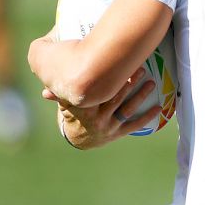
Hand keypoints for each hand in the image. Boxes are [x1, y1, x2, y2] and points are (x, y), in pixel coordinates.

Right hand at [42, 67, 160, 148]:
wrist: (78, 140)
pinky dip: (147, 116)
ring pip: (127, 109)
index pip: (99, 90)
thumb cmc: (73, 114)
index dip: (111, 78)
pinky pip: (134, 124)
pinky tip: (159, 107)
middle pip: (116, 97)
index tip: (120, 65)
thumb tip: (46, 88)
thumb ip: (59, 94)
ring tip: (151, 83)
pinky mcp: (118, 132)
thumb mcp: (65, 104)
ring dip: (140, 96)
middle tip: (141, 69)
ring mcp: (109, 126)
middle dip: (129, 82)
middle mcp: (98, 117)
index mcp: (85, 108)